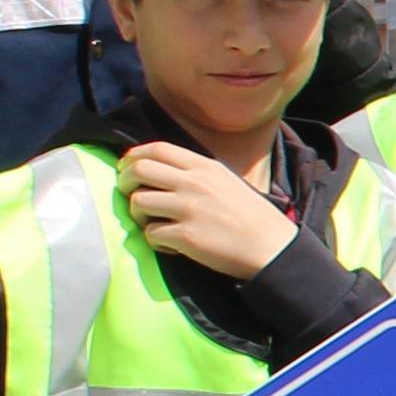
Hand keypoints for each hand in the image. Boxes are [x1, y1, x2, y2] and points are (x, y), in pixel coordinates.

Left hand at [121, 141, 291, 278]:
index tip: (127, 168)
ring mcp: (188, 209)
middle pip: (139, 170)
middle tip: (128, 194)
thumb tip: (160, 172)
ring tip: (150, 223)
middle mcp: (193, 183)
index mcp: (203, 166)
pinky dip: (154, 241)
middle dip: (124, 182)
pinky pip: (151, 234)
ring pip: (138, 202)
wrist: (271, 247)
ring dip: (137, 214)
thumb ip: (195, 173)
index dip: (134, 156)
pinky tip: (169, 245)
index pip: (157, 149)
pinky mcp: (186, 236)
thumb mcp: (225, 180)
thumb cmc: (249, 216)